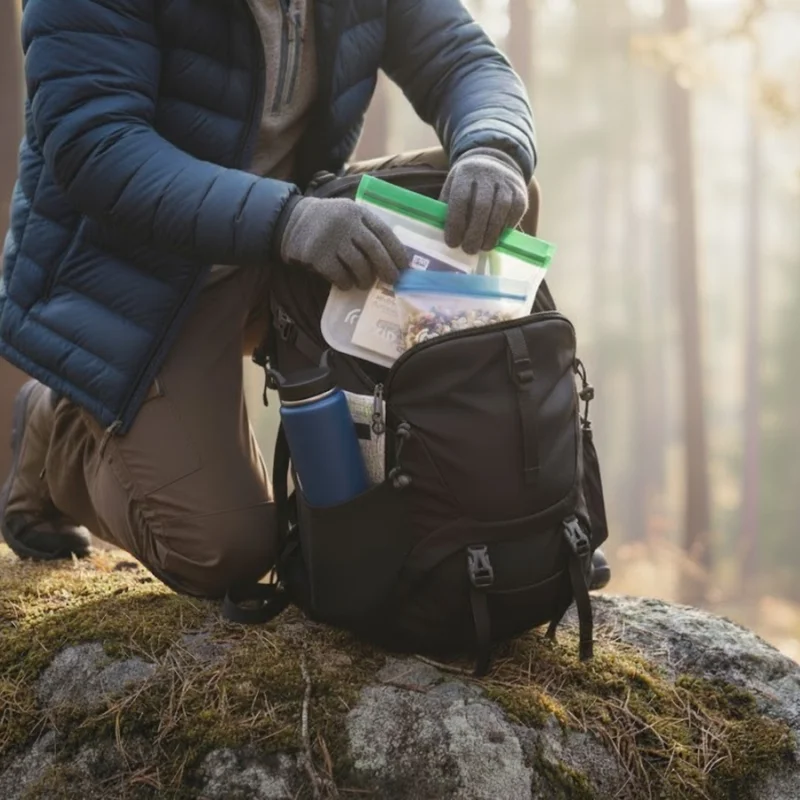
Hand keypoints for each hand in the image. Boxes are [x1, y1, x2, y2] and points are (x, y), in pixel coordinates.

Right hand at [278, 197, 406, 289]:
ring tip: (365, 283)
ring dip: (365, 279)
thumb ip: (366, 229)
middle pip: (374, 250)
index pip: (384, 232)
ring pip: (358, 266)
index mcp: (358, 212)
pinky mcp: (317, 255)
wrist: (291, 221)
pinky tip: (346, 284)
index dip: (397, 251)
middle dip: (386, 269)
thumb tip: (392, 258)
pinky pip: (339, 275)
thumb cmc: (328, 223)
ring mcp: (331, 239)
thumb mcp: (348, 214)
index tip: (404, 266)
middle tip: (392, 280)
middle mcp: (346, 223)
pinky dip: (346, 283)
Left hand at [441, 148, 528, 254]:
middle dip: (475, 232)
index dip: (456, 223)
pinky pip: (515, 212)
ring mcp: (506, 182)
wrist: (494, 162)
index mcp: (466, 174)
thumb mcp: (452, 187)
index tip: (452, 242)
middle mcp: (487, 174)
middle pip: (482, 206)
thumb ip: (447, 208)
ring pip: (501, 209)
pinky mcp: (520, 192)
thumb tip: (446, 235)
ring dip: (492, 233)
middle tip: (469, 250)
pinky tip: (497, 238)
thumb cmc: (467, 183)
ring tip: (484, 247)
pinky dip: (505, 228)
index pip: (460, 199)